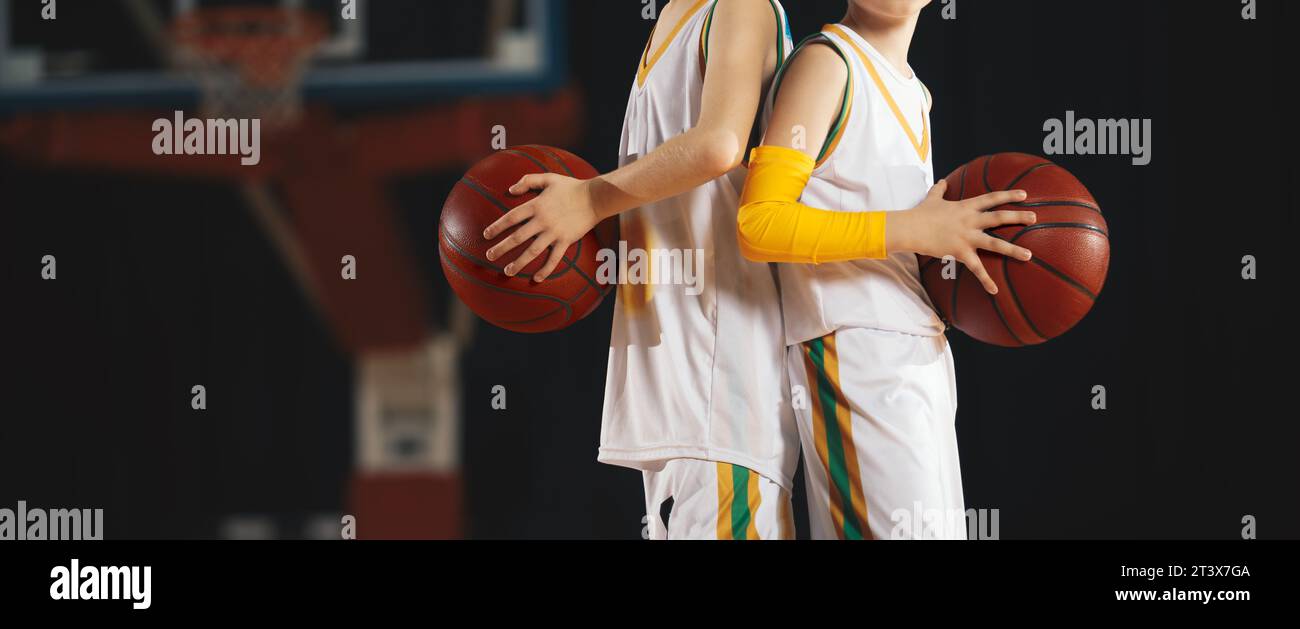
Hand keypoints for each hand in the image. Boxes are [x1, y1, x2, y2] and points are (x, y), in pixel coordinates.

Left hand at [483, 174, 600, 280]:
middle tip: (489, 256)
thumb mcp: (548, 178)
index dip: (497, 227)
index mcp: (536, 205)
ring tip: (507, 271)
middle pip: (517, 237)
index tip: (486, 235)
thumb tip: (510, 189)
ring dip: (519, 262)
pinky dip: (546, 269)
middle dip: (501, 248)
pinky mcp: (566, 241)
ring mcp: (554, 232)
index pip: (511, 218)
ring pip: (533, 251)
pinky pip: (554, 258)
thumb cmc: (570, 187)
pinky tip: (536, 279)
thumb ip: (528, 180)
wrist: (595, 197)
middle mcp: (542, 221)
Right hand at [890, 180, 1036, 294]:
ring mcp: (966, 237)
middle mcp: (970, 220)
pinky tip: (995, 290)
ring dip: (1013, 249)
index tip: (1025, 195)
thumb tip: (941, 181)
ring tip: (1028, 255)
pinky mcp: (960, 252)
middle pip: (999, 217)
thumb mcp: (932, 199)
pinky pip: (976, 268)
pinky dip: (986, 280)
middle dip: (1019, 217)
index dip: (1009, 196)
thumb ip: (939, 190)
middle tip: (1035, 218)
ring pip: (995, 243)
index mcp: (966, 207)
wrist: (910, 228)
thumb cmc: (920, 214)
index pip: (991, 198)